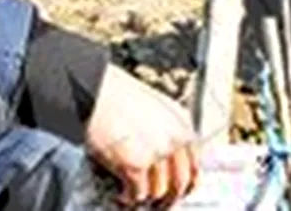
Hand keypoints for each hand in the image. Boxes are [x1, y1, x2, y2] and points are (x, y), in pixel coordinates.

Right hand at [85, 65, 198, 206]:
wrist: (95, 92)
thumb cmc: (117, 96)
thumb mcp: (155, 109)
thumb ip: (166, 133)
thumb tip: (165, 162)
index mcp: (182, 125)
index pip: (194, 165)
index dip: (186, 185)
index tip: (180, 193)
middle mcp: (174, 140)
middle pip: (180, 183)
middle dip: (170, 199)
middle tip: (160, 206)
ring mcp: (156, 154)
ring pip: (158, 192)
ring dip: (145, 198)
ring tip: (133, 197)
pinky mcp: (135, 166)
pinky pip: (137, 194)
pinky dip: (128, 198)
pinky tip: (121, 195)